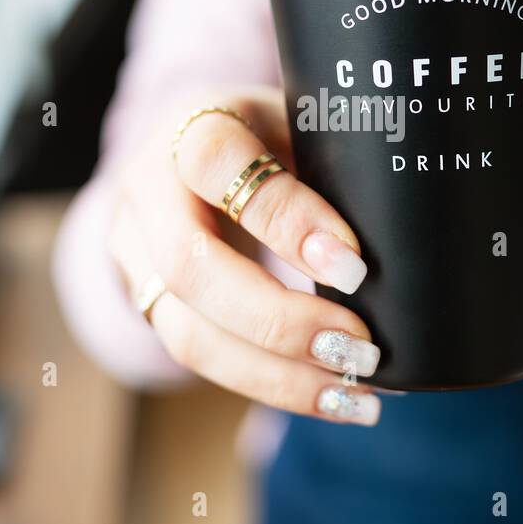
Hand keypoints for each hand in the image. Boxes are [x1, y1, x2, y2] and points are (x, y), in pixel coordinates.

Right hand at [107, 85, 384, 424]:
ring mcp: (134, 253)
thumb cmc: (276, 139)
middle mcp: (147, 189)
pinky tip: (335, 397)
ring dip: (278, 374)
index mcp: (191, 126)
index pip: (215, 163)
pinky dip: (273, 385)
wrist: (203, 157)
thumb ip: (332, 172)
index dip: (284, 219)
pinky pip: (202, 359)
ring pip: (187, 332)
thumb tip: (388, 250)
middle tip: (359, 347)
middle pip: (189, 267)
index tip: (354, 267)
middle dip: (280, 320)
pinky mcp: (148, 305)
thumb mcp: (305, 127)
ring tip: (356, 392)